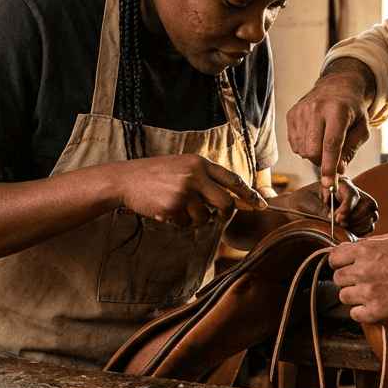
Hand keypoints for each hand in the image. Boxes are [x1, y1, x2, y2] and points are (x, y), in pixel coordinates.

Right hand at [115, 154, 265, 227]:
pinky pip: (186, 224)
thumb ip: (206, 179)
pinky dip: (178, 222)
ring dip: (193, 218)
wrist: (126, 180)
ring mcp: (184, 192)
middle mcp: (195, 176)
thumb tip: (232, 198)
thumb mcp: (183, 167)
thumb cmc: (156, 175)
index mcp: (200, 163)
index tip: (262, 205)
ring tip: (176, 206)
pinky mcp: (172, 207)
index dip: (249, 194)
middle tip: (220, 216)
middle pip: (225, 202)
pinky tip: (165, 210)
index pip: (233, 179)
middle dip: (225, 214)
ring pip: (204, 217)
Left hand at [276, 176, 377, 235]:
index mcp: (341, 184)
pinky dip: (361, 231)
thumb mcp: (307, 203)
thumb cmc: (301, 203)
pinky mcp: (359, 219)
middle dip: (356, 217)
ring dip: (358, 225)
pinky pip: (369, 226)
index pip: (353, 194)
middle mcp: (353, 193)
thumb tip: (333, 218)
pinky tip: (346, 233)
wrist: (298, 209)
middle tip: (340, 225)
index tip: (337, 219)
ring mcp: (359, 206)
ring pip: (371, 215)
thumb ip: (321, 209)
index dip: (348, 208)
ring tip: (341, 229)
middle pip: (369, 204)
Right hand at [287, 61, 373, 186]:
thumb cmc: (352, 110)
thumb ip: (351, 150)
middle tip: (332, 158)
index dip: (330, 166)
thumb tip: (337, 171)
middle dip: (322, 162)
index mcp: (337, 110)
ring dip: (314, 155)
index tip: (329, 184)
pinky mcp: (291, 114)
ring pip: (303, 150)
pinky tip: (314, 137)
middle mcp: (316, 108)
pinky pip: (295, 145)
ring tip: (324, 142)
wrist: (337, 85)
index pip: (331, 144)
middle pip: (313, 150)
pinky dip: (305, 148)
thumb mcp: (362, 128)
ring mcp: (301, 111)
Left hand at [328, 233, 387, 324]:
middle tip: (367, 281)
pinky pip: (355, 314)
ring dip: (356, 296)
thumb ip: (370, 242)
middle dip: (349, 279)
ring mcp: (368, 294)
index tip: (348, 267)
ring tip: (374, 293)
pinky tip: (377, 305)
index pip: (334, 258)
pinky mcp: (375, 313)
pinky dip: (364, 312)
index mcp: (366, 251)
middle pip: (338, 278)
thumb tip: (347, 247)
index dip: (340, 263)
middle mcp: (363, 271)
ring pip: (344, 297)